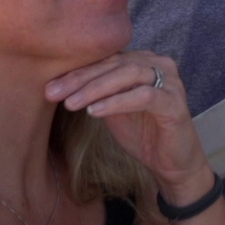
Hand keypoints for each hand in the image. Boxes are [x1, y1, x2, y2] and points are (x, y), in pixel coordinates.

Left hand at [47, 51, 212, 201]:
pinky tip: (94, 112)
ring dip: (96, 89)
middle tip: (54, 93)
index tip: (49, 87)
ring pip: (128, 75)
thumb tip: (60, 85)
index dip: (77, 72)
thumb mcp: (114, 109)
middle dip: (81, 79)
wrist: (173, 164)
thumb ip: (98, 92)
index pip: (106, 60)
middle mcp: (159, 64)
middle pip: (114, 64)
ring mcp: (170, 82)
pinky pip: (144, 97)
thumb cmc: (143, 133)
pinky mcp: (175, 102)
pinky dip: (117, 102)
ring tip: (71, 103)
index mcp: (143, 61)